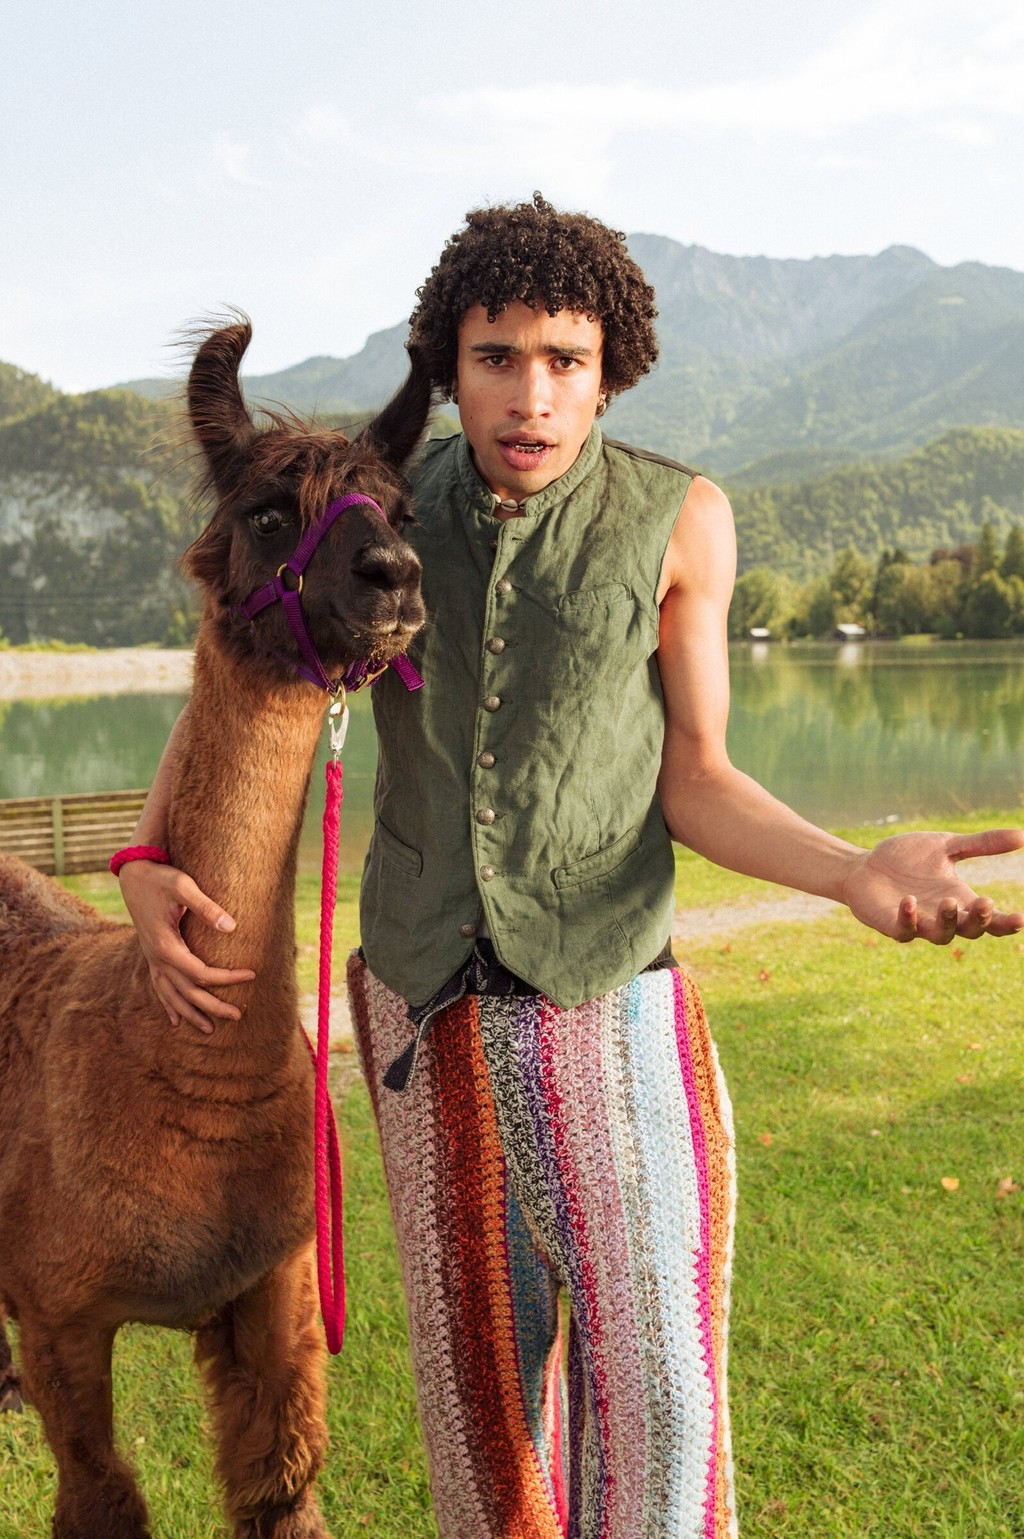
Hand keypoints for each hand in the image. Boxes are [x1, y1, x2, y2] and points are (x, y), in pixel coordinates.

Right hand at [118, 860, 255, 1032]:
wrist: (133, 874)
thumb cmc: (160, 878)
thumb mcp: (183, 887)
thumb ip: (206, 907)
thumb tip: (231, 927)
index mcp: (166, 946)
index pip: (201, 973)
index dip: (227, 978)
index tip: (251, 974)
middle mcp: (157, 958)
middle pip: (188, 991)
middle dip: (213, 1006)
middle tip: (238, 1015)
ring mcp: (152, 959)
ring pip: (172, 995)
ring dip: (191, 1013)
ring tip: (210, 1030)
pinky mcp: (151, 955)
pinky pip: (159, 987)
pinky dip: (169, 1005)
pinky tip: (175, 1020)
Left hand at [838, 828, 1023, 943]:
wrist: (865, 866)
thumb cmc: (907, 859)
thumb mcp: (947, 846)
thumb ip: (981, 844)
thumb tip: (1022, 835)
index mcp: (960, 899)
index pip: (990, 919)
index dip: (1006, 923)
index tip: (1021, 918)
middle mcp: (942, 917)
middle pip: (969, 930)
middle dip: (979, 919)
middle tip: (986, 902)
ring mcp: (918, 924)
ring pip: (940, 935)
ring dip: (947, 921)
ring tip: (948, 902)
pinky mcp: (892, 925)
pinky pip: (904, 931)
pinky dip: (908, 918)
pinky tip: (909, 901)